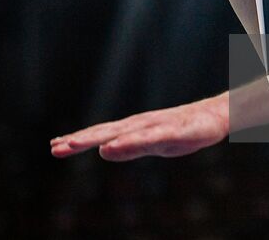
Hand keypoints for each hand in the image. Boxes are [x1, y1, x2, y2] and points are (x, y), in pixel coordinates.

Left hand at [49, 93, 228, 161]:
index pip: (101, 134)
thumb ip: (129, 148)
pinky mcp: (170, 130)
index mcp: (133, 129)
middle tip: (55, 147)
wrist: (214, 116)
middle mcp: (139, 124)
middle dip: (80, 139)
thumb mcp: (153, 145)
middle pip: (105, 132)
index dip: (78, 140)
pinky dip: (127, 141)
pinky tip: (112, 146)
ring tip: (74, 144)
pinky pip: (145, 137)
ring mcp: (154, 125)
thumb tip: (101, 151)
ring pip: (120, 133)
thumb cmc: (183, 131)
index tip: (55, 146)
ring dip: (96, 138)